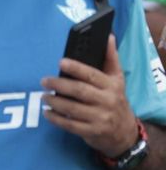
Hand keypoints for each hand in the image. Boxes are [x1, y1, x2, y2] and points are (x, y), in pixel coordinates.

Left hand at [42, 36, 137, 158]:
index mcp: (112, 86)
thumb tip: (107, 36)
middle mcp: (107, 102)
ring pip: (73, 109)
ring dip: (55, 102)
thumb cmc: (116, 100)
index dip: (76, 68)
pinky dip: (56, 119)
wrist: (125, 133)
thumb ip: (111, 58)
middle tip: (43, 80)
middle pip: (80, 91)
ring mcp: (100, 118)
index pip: (92, 75)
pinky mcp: (92, 132)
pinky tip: (47, 112)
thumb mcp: (118, 80)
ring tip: (43, 96)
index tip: (61, 62)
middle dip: (59, 85)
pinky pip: (70, 125)